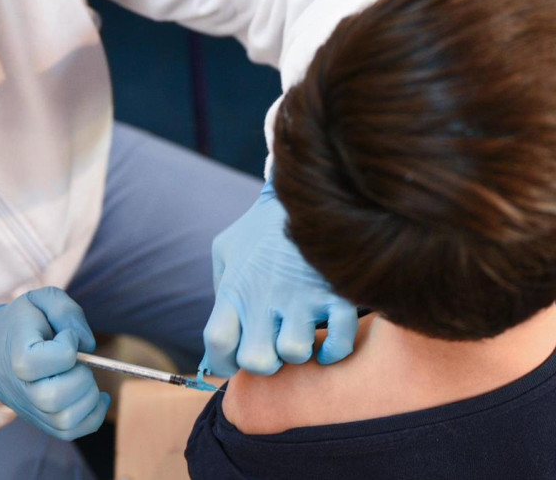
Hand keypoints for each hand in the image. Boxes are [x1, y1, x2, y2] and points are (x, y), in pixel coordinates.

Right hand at [0, 287, 109, 439]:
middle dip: (81, 376)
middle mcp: (21, 388)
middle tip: (78, 362)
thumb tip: (86, 346)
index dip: (67, 345)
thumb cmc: (23, 324)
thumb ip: (66, 311)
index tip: (65, 335)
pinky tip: (97, 395)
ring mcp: (31, 408)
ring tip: (84, 377)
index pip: (47, 360)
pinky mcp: (42, 420)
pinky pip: (72, 431)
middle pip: (55, 397)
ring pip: (66, 419)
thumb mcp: (41, 301)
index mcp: (18, 355)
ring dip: (88, 396)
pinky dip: (93, 416)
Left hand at [201, 180, 358, 376]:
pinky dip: (336, 349)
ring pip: (296, 352)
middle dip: (266, 362)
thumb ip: (222, 289)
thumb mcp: (226, 247)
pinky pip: (339, 341)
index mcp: (236, 287)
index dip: (222, 363)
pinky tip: (330, 340)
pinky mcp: (336, 292)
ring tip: (302, 332)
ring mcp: (302, 295)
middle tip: (273, 346)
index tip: (234, 360)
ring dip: (300, 350)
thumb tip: (216, 341)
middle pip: (257, 360)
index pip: (217, 344)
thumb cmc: (263, 226)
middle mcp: (265, 295)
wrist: (307, 190)